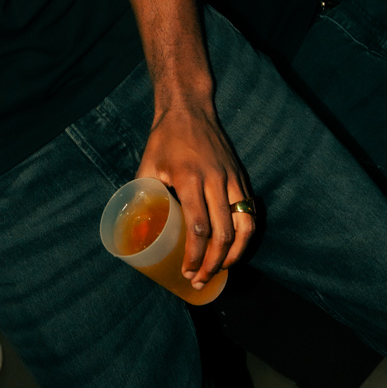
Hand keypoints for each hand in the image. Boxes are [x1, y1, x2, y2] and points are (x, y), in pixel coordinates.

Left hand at [138, 101, 256, 286]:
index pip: (199, 227)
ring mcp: (233, 179)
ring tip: (223, 269)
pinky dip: (246, 235)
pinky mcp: (242, 178)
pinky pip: (251, 212)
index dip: (195, 255)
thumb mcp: (147, 165)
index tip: (186, 271)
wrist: (190, 109)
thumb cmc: (165, 138)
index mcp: (189, 178)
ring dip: (236, 253)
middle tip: (201, 278)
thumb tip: (135, 226)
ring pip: (245, 225)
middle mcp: (216, 180)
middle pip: (224, 233)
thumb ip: (142, 195)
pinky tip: (236, 248)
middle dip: (214, 263)